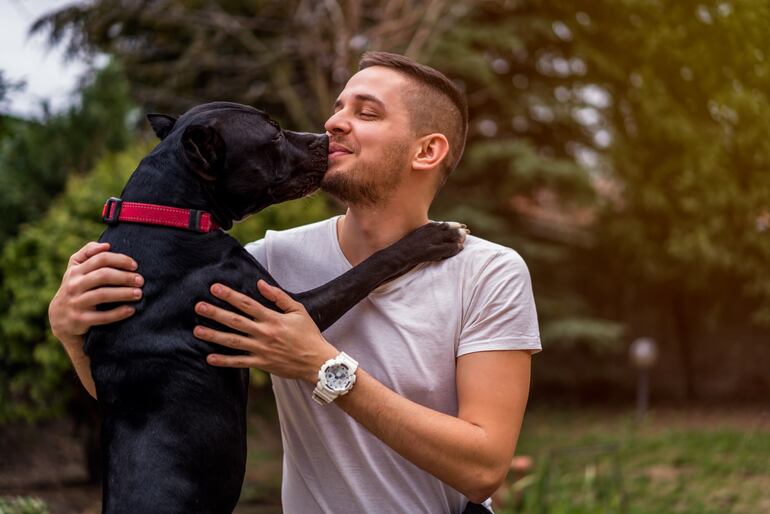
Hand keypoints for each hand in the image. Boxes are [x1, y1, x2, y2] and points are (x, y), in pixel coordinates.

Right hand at [48, 242, 142, 346]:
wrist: (60, 318)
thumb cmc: (76, 288)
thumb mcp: (75, 269)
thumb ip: (88, 253)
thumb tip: (106, 245)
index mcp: (75, 271)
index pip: (100, 259)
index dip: (120, 260)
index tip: (135, 266)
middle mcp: (74, 285)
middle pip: (103, 275)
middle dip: (125, 277)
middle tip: (141, 280)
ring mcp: (76, 303)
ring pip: (103, 295)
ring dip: (124, 293)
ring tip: (139, 294)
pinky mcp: (80, 320)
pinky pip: (102, 316)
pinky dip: (118, 313)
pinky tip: (132, 310)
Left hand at [193, 280, 338, 382]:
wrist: (317, 362)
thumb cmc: (308, 334)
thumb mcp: (298, 311)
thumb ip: (278, 297)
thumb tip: (260, 284)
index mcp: (272, 318)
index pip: (247, 304)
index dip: (230, 295)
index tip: (215, 288)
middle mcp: (264, 333)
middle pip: (235, 321)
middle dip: (215, 313)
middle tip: (198, 307)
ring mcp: (261, 349)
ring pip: (232, 341)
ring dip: (213, 335)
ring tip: (197, 330)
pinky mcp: (261, 364)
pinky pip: (239, 362)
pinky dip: (224, 361)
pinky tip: (209, 358)